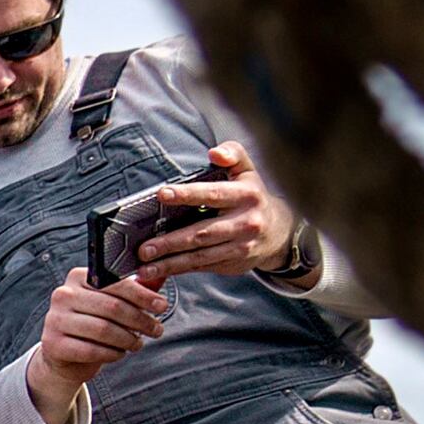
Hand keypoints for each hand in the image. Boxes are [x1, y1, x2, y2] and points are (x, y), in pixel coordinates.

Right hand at [26, 271, 165, 423]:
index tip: (162, 306)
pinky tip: (119, 353)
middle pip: (112, 307)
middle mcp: (63, 295)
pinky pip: (91, 350)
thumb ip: (134, 291)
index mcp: (77, 277)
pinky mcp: (53, 343)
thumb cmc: (93, 323)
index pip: (114, 282)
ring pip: (103, 330)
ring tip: (138, 344)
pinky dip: (112, 354)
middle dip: (140, 320)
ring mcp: (55, 319)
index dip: (142, 295)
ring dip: (128, 339)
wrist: (63, 353)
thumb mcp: (111, 303)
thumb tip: (162, 275)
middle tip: (156, 330)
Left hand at [133, 142, 300, 283]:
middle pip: (203, 233)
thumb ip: (232, 154)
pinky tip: (158, 271)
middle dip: (172, 241)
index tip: (162, 194)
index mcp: (246, 196)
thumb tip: (214, 152)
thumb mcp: (247, 171)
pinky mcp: (234, 263)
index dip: (188, 194)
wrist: (279, 232)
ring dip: (171, 263)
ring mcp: (240, 246)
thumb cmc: (252, 196)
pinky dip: (179, 270)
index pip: (213, 194)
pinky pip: (202, 266)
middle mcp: (245, 223)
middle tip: (145, 247)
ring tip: (145, 266)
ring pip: (201, 256)